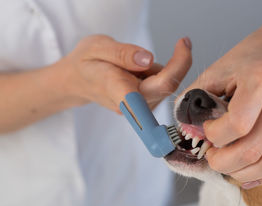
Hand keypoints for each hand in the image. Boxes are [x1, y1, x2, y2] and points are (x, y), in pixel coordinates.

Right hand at [57, 35, 191, 111]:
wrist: (78, 81)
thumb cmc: (86, 63)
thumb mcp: (97, 47)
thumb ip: (122, 53)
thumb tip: (148, 59)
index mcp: (117, 89)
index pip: (152, 88)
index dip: (175, 69)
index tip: (183, 46)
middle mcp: (131, 104)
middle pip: (167, 86)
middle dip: (179, 62)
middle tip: (182, 41)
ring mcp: (139, 108)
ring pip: (166, 86)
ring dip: (163, 69)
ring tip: (135, 62)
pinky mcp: (146, 106)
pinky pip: (162, 87)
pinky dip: (158, 74)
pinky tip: (139, 72)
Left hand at [188, 18, 261, 188]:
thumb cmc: (252, 55)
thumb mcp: (218, 68)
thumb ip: (197, 97)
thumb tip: (184, 129)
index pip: (237, 124)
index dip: (214, 136)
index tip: (206, 131)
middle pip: (253, 150)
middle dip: (223, 163)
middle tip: (211, 157)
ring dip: (241, 173)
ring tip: (225, 167)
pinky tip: (245, 175)